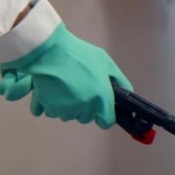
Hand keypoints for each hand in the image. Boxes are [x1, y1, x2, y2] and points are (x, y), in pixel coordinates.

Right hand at [0, 24, 131, 128]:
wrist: (50, 52)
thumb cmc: (79, 54)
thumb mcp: (105, 62)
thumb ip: (118, 80)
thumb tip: (126, 93)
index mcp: (101, 99)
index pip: (106, 122)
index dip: (104, 115)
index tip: (100, 108)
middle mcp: (84, 108)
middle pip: (86, 117)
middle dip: (84, 106)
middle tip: (79, 87)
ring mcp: (65, 110)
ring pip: (69, 114)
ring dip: (68, 105)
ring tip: (64, 85)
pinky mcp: (49, 108)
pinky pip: (53, 111)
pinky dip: (52, 103)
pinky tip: (52, 88)